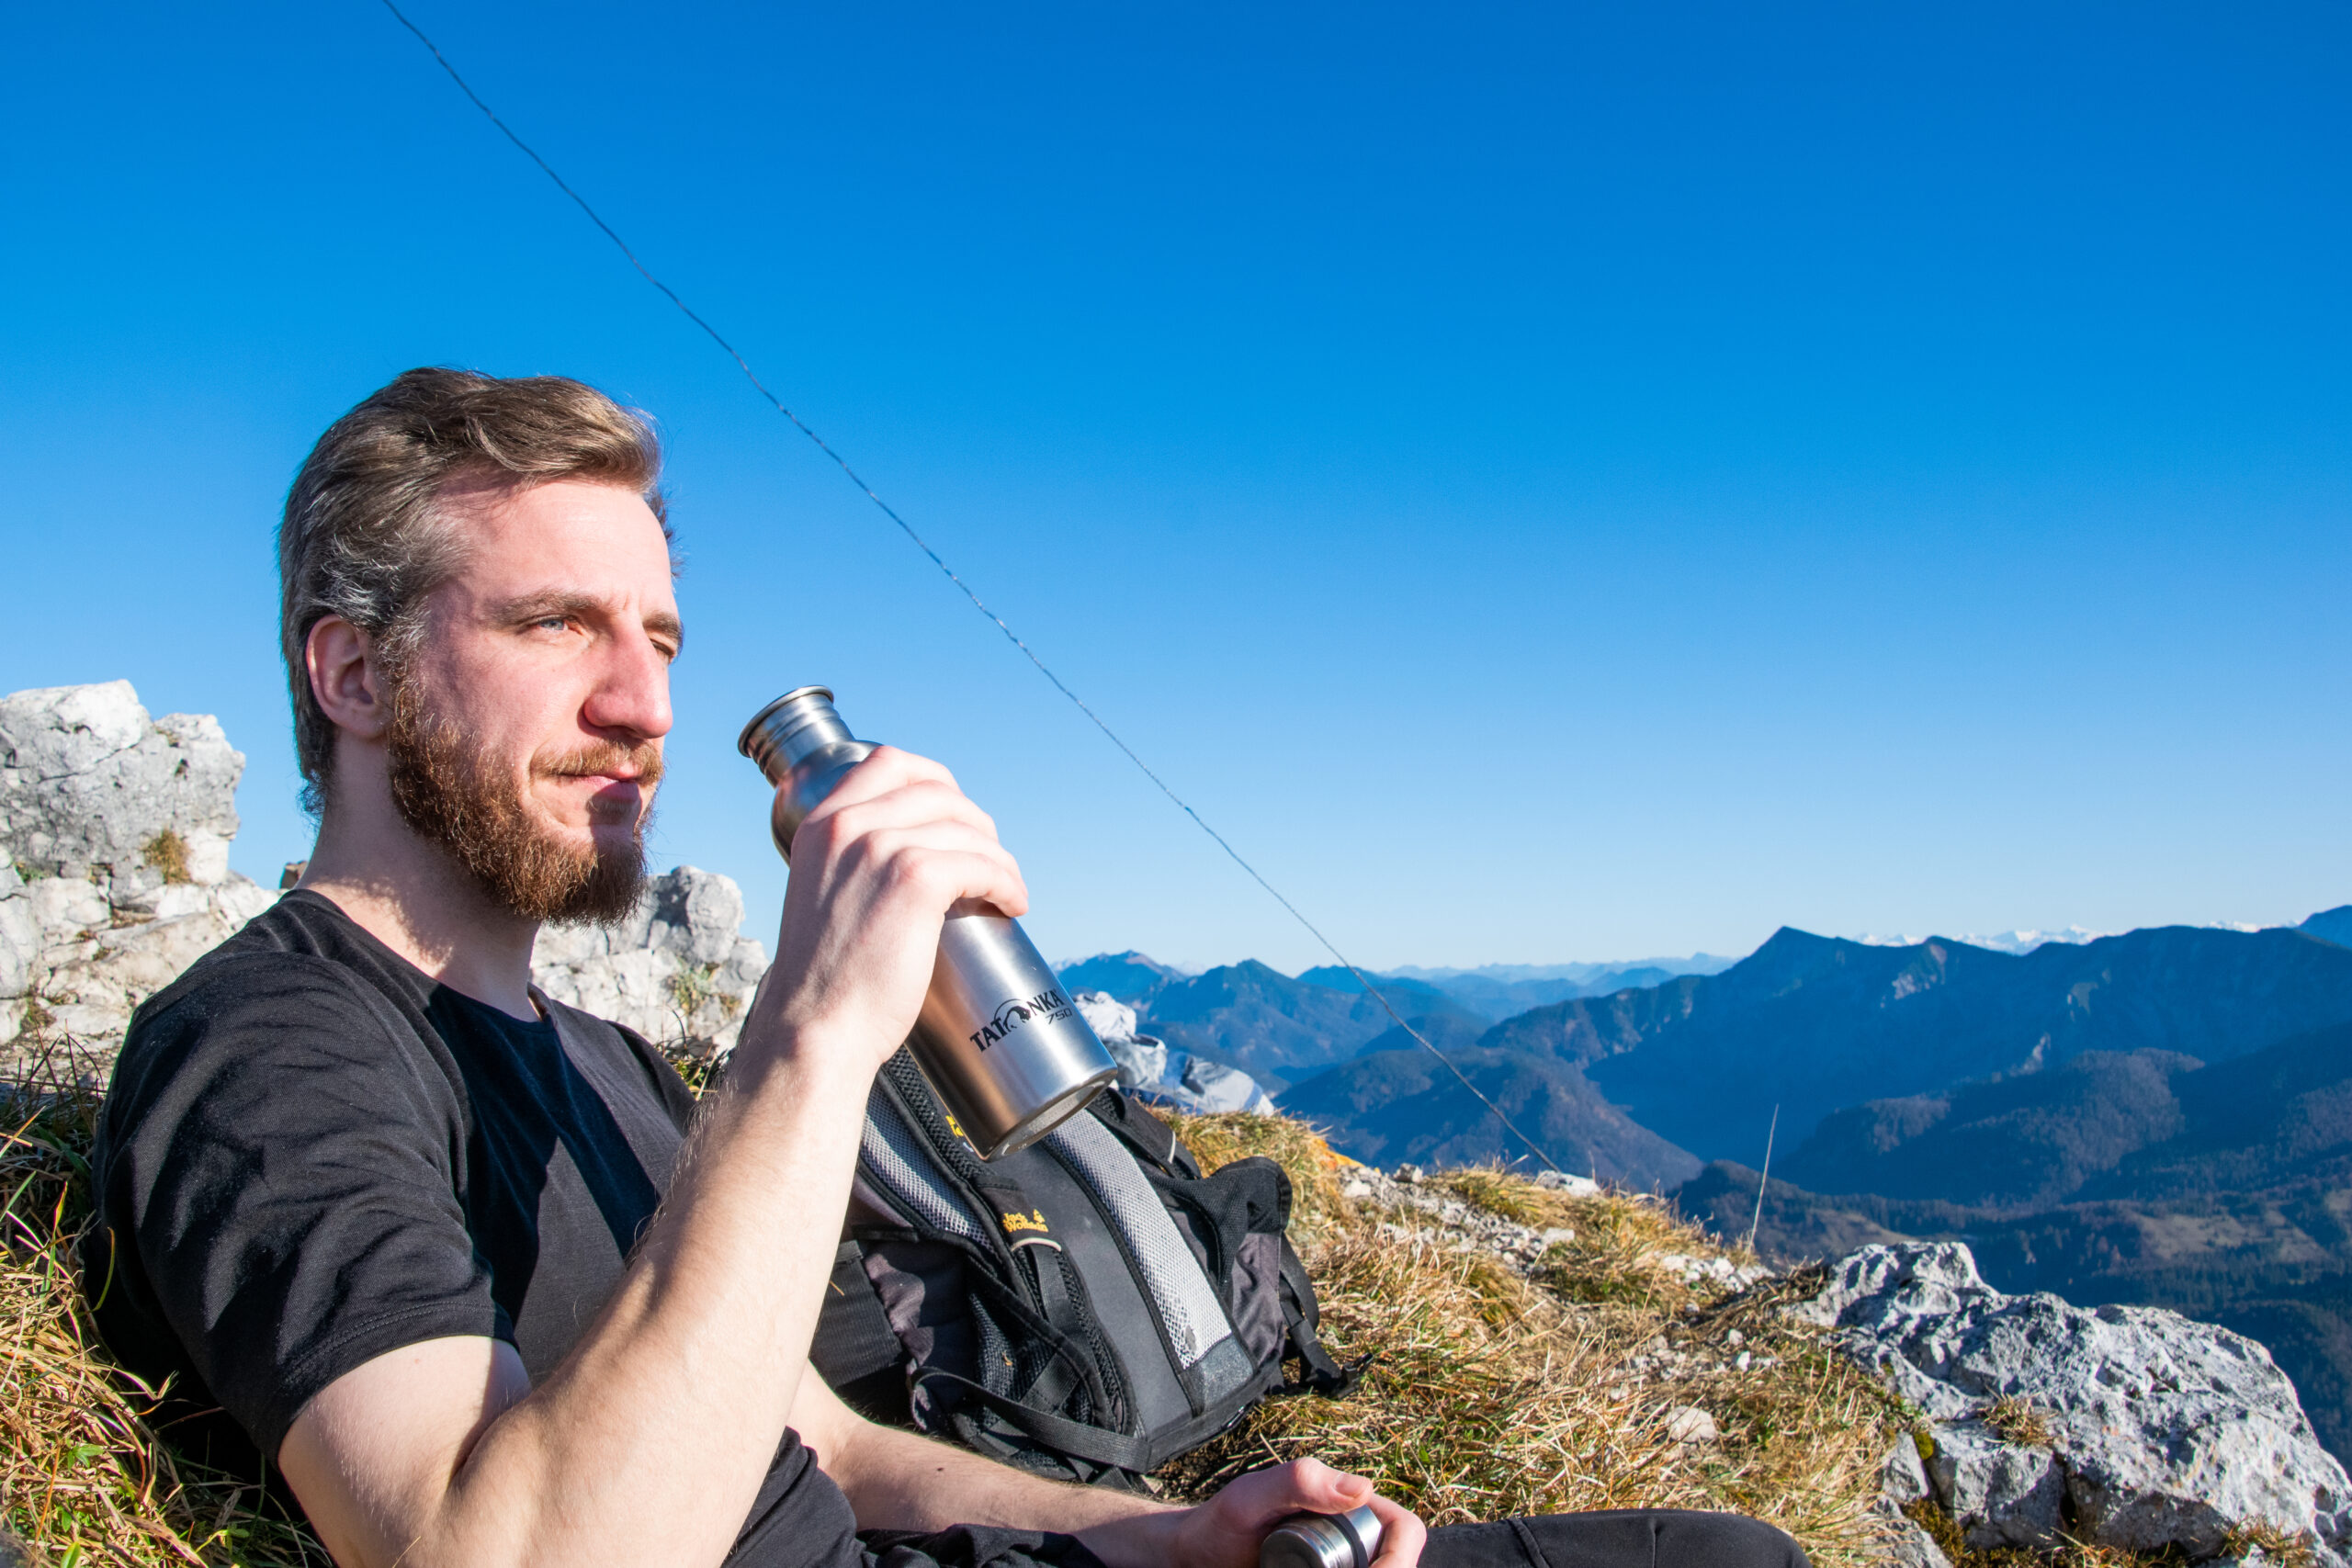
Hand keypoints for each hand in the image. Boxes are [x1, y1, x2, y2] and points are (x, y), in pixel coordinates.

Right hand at [749, 746, 1028, 1075]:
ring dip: (999, 857)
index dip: (935, 780)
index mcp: (820, 824)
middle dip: (975, 822)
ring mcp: (881, 848)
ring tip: (1007, 887)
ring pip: (967, 829)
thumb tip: (900, 856)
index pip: (889, 763)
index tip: (956, 812)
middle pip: (938, 791)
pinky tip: (1011, 903)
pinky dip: (1007, 882)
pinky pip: (982, 865)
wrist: (815, 1026)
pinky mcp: (916, 879)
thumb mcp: (821, 896)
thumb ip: (848, 865)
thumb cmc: (824, 980)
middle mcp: (847, 825)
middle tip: (990, 858)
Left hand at [1164, 1460, 1425, 1567]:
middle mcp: (1355, 1537)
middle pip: (1398, 1561)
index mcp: (1350, 1506)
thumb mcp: (1250, 1498)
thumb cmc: (1219, 1523)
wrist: (1195, 1557)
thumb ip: (1299, 1482)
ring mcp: (1343, 1561)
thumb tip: (1363, 1489)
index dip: (1398, 1559)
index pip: (1404, 1531)